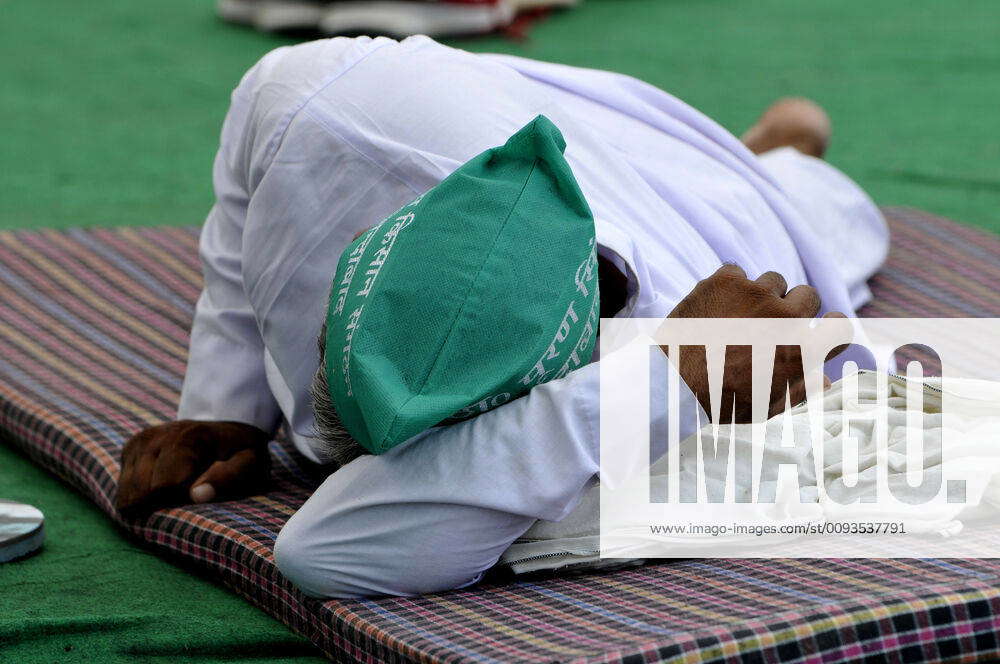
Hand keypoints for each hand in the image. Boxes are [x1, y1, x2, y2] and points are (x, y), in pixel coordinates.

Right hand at [115, 420, 270, 516]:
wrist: (227, 426)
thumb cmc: (239, 451)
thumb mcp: (249, 463)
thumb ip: (228, 478)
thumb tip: (197, 496)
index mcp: (189, 437)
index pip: (163, 486)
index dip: (176, 503)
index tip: (193, 499)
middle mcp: (159, 435)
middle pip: (142, 491)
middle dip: (159, 504)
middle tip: (184, 497)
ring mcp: (142, 439)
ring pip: (128, 491)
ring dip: (147, 501)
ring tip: (173, 493)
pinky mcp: (132, 446)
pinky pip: (123, 484)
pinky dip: (138, 493)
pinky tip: (159, 488)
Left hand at [664, 264, 848, 422]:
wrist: (672, 384)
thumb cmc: (720, 402)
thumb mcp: (767, 406)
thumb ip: (800, 391)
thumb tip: (824, 378)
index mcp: (802, 350)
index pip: (840, 326)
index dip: (830, 327)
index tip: (816, 330)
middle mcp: (785, 317)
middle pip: (808, 294)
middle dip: (793, 307)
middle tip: (768, 323)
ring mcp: (755, 294)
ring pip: (773, 280)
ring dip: (761, 295)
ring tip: (737, 315)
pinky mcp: (725, 280)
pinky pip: (737, 272)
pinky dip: (729, 286)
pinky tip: (714, 307)